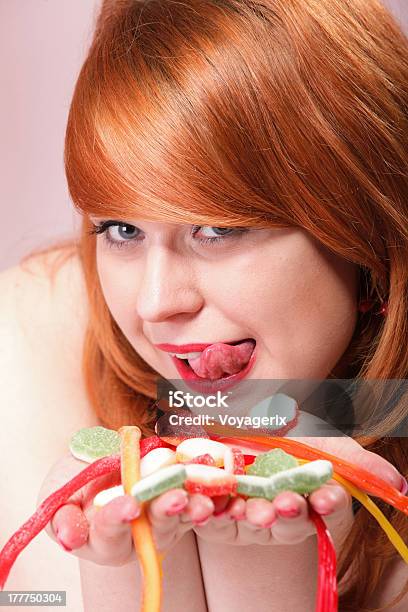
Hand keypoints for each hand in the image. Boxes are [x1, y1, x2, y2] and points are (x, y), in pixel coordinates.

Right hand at [37, 454, 214, 565]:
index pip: (110, 531)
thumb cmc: (75, 482)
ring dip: (193, 507)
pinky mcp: (183, 505)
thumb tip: (69, 538)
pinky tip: (217, 482)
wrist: (101, 462)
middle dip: (164, 512)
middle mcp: (137, 536)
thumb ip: (62, 516)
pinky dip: (208, 492)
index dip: (118, 518)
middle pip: (153, 529)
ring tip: (203, 498)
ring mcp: (163, 521)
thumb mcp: (59, 494)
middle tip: (176, 499)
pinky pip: (197, 499)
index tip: (127, 505)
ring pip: (180, 517)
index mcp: (104, 538)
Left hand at [191, 434, 405, 545]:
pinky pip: (209, 518)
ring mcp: (246, 514)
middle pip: (286, 523)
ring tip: (251, 507)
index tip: (330, 496)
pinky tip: (208, 505)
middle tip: (287, 502)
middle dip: (288, 513)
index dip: (328, 506)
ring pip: (248, 524)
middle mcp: (279, 515)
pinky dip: (207, 513)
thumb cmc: (290, 434)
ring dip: (251, 517)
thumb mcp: (325, 443)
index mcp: (310, 503)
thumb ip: (359, 465)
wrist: (243, 418)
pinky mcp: (213, 510)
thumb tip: (401, 486)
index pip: (325, 512)